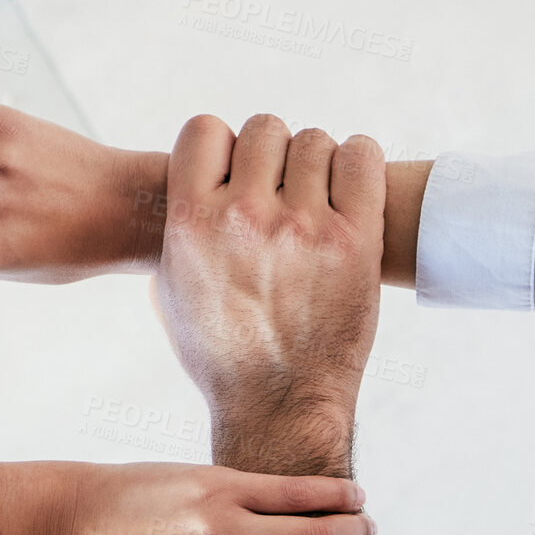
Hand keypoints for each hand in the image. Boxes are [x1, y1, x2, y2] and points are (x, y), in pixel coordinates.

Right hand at [155, 114, 385, 436]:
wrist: (279, 405)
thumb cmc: (221, 353)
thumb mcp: (172, 290)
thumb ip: (178, 230)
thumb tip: (189, 186)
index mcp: (191, 222)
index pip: (205, 129)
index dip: (222, 147)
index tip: (234, 175)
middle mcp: (243, 217)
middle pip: (264, 129)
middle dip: (272, 155)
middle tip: (282, 191)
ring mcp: (302, 226)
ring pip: (314, 141)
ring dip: (316, 164)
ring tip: (317, 200)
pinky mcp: (355, 238)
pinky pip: (362, 157)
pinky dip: (357, 164)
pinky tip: (349, 189)